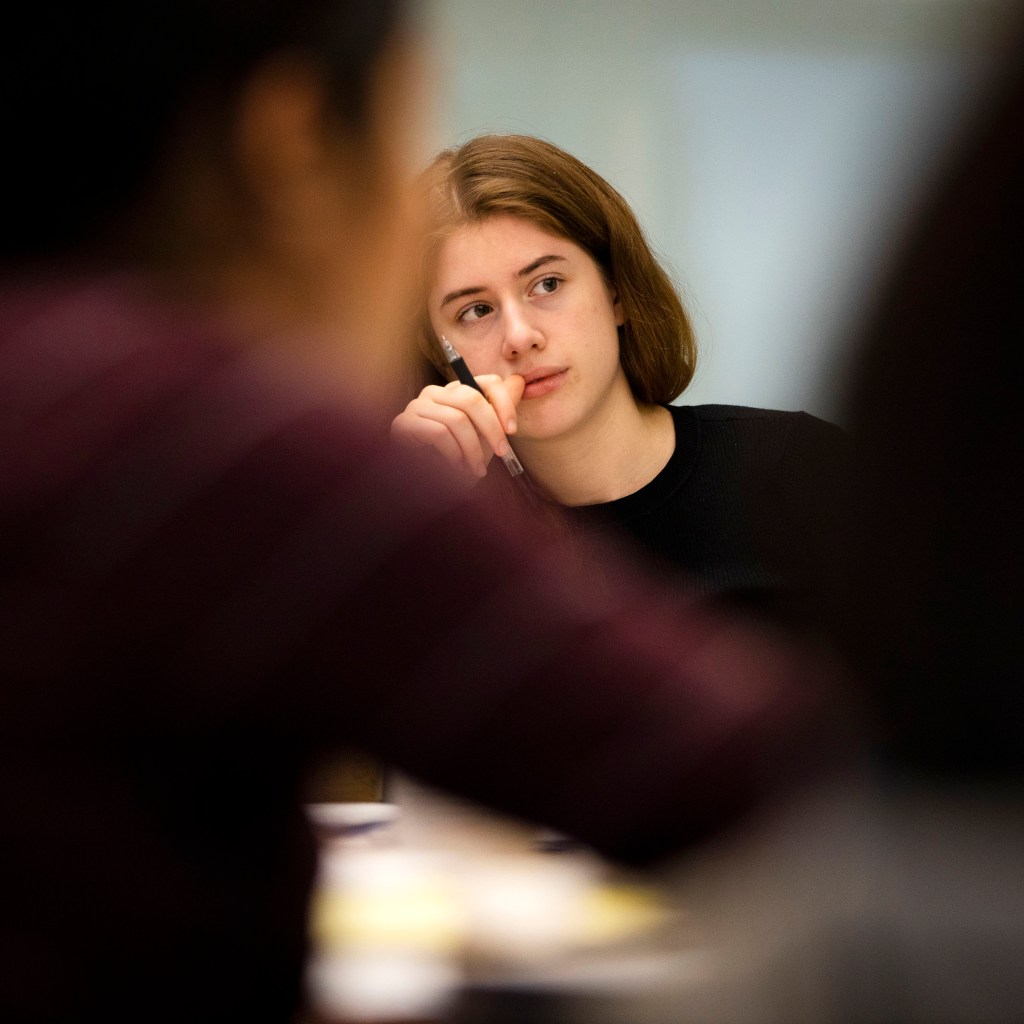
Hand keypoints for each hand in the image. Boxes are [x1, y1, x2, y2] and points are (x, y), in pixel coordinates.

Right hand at [390, 374, 524, 477]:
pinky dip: (452, 454)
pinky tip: (454, 467)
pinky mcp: (403, 423)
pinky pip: (438, 432)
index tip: (512, 431)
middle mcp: (435, 394)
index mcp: (456, 393)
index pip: (487, 382)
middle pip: (471, 398)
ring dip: (472, 450)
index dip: (504, 404)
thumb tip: (519, 382)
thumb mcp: (486, 437)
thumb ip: (500, 409)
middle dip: (491, 428)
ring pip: (456, 419)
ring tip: (475, 469)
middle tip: (501, 452)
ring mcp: (416, 406)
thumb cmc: (460, 465)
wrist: (432, 493)